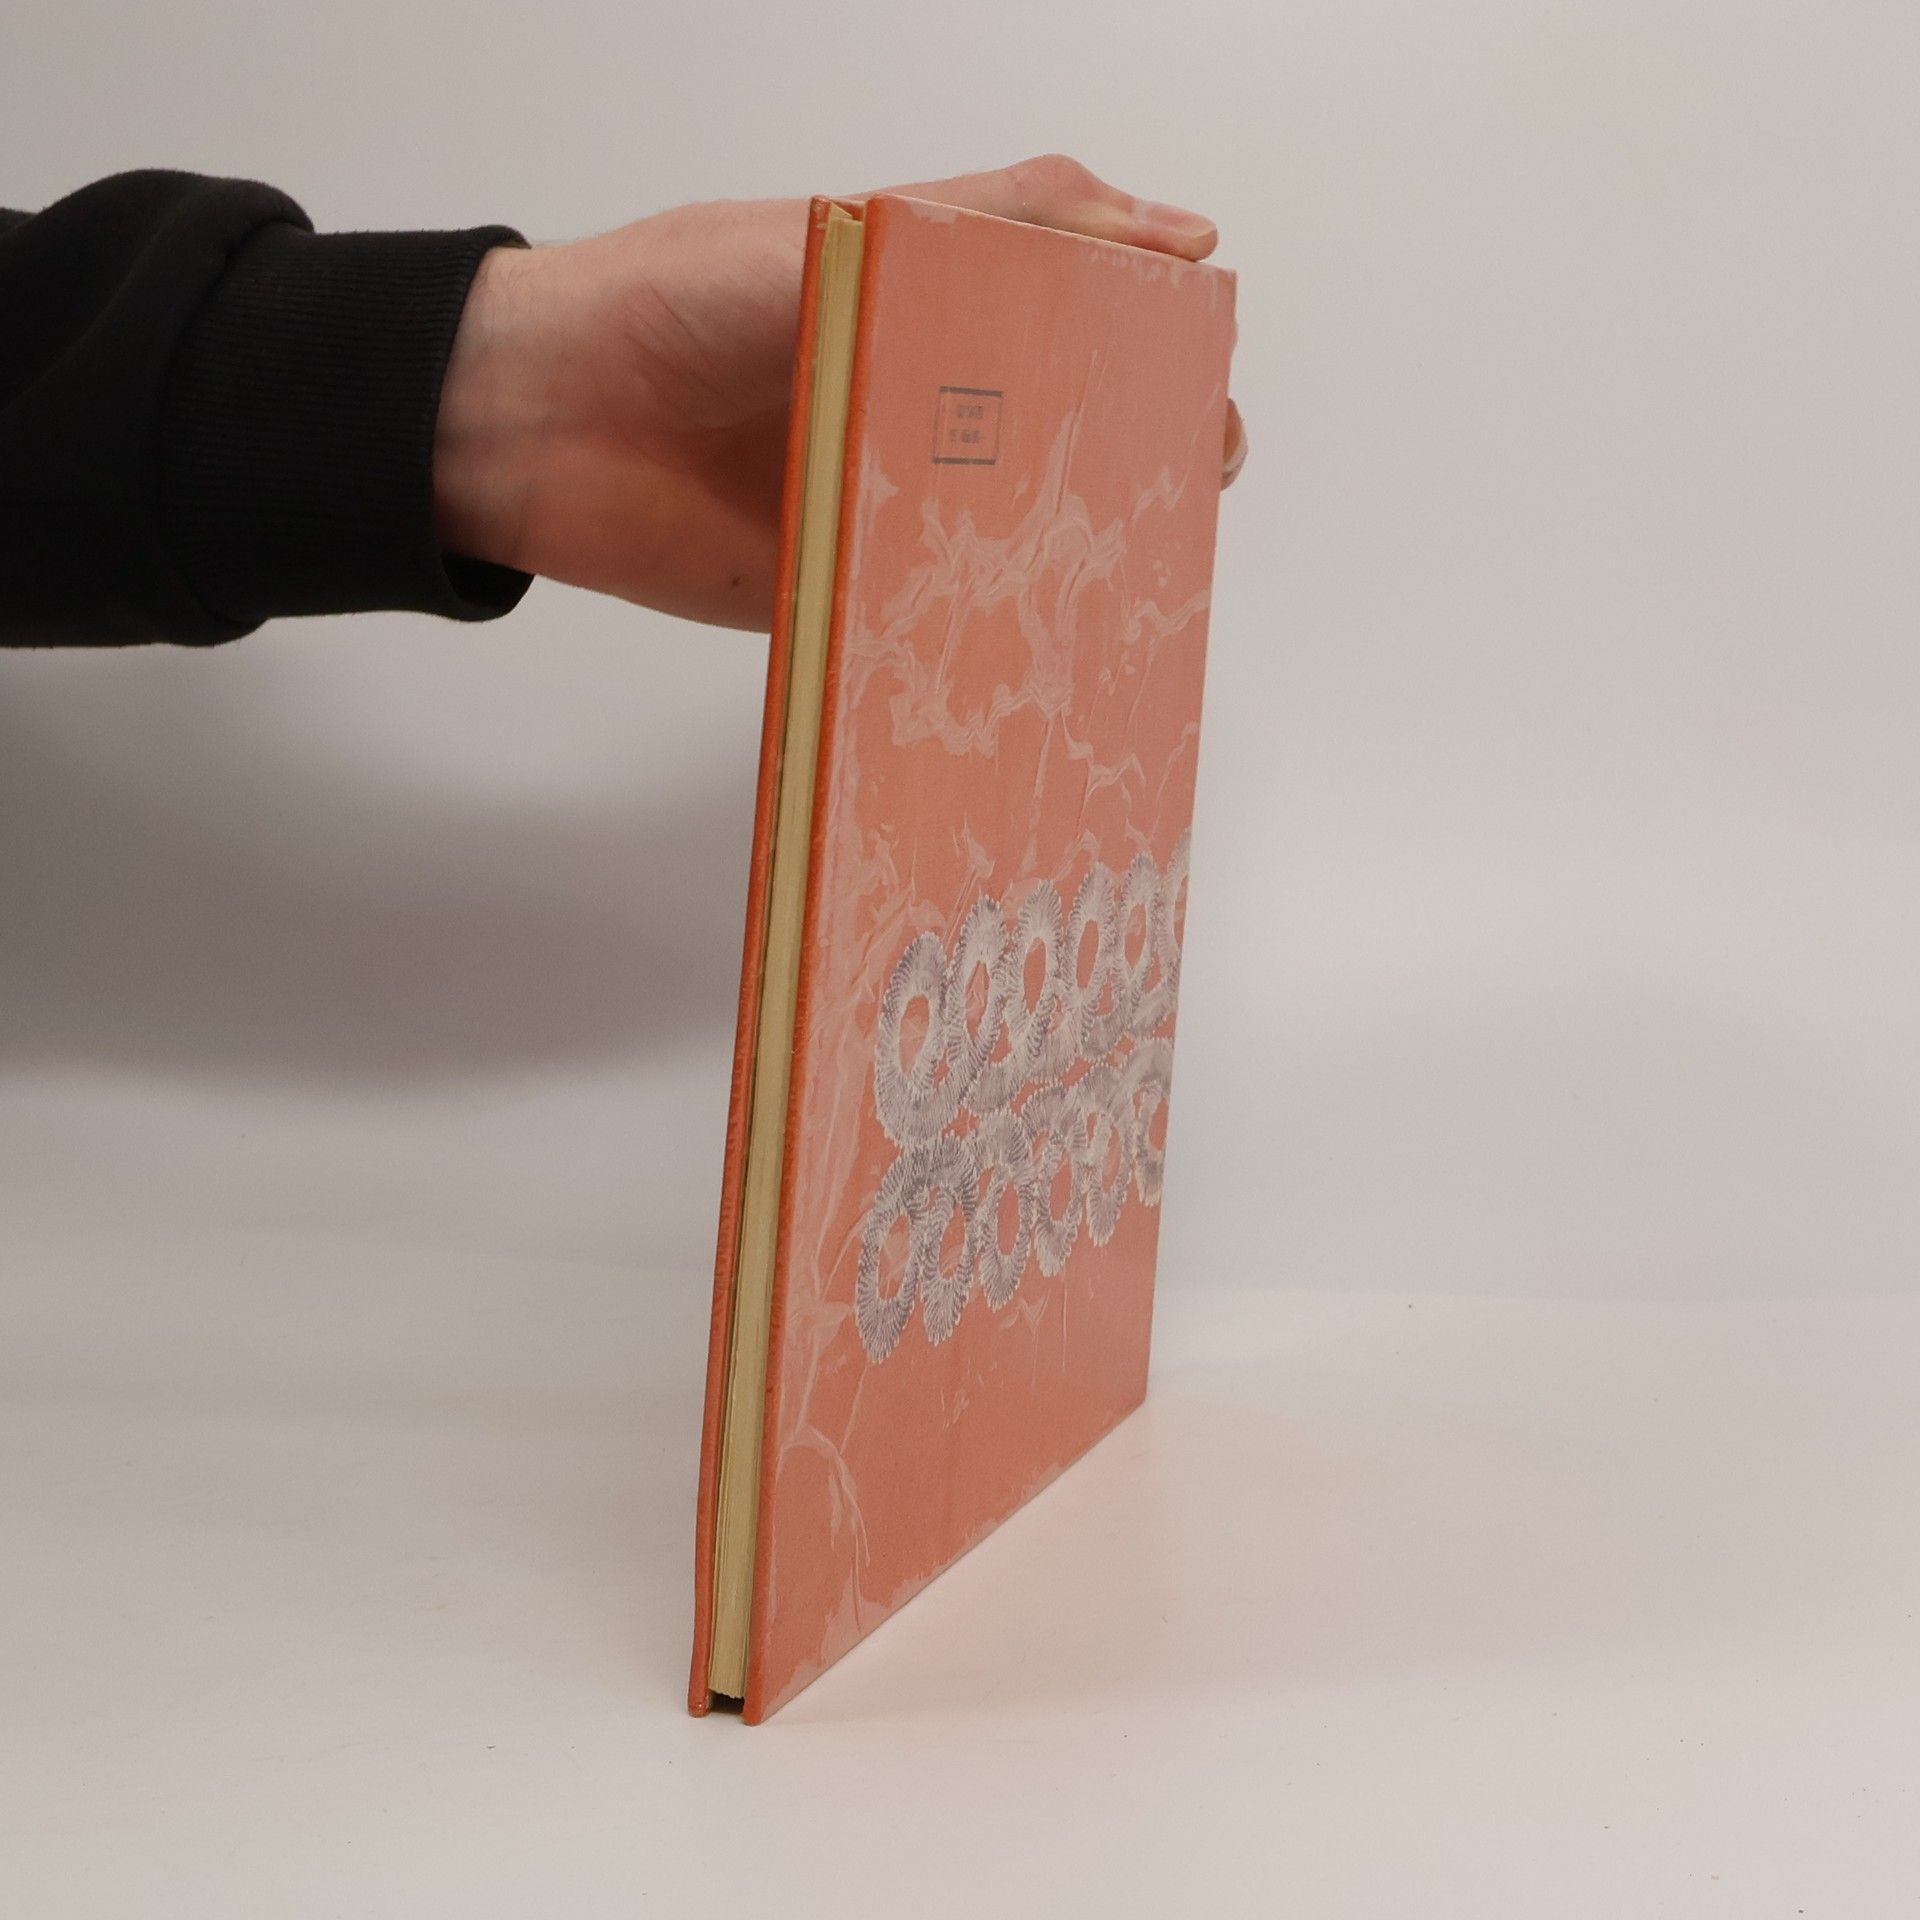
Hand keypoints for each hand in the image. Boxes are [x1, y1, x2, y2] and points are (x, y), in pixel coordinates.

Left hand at [433, 155, 1246, 630]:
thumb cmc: (679, 298)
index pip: (1085, 337)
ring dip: (1072, 562)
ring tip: (1126, 575)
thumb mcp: (855, 232)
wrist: (533, 416)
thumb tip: (1176, 236)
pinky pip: (935, 621)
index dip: (1158, 365)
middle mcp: (927, 415)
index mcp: (941, 317)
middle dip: (1136, 473)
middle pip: (1066, 452)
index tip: (1204, 393)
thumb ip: (1001, 224)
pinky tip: (1037, 644)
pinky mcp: (848, 593)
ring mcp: (890, 509)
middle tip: (1180, 489)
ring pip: (1015, 543)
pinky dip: (986, 636)